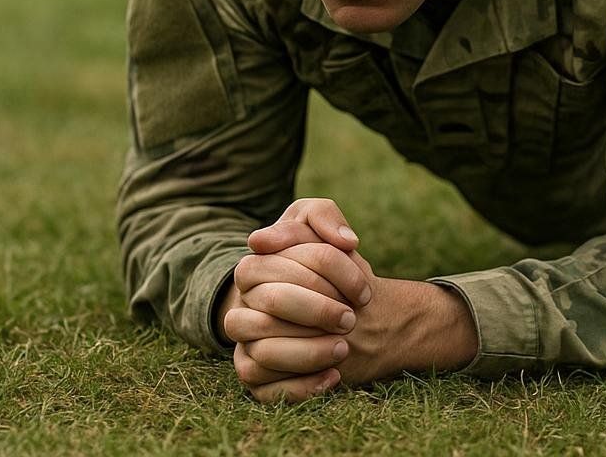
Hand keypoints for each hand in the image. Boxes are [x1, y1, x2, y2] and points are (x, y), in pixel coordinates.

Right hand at [217, 198, 374, 401]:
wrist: (334, 307)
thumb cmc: (323, 264)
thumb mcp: (319, 226)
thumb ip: (324, 216)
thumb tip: (343, 240)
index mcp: (253, 266)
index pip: (286, 264)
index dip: (332, 274)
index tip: (364, 290)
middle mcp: (241, 305)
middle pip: (274, 302)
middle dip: (320, 310)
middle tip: (351, 319)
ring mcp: (244, 342)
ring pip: (263, 351)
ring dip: (310, 352)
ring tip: (343, 348)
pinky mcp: (253, 374)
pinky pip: (265, 389)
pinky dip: (302, 387)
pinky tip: (333, 376)